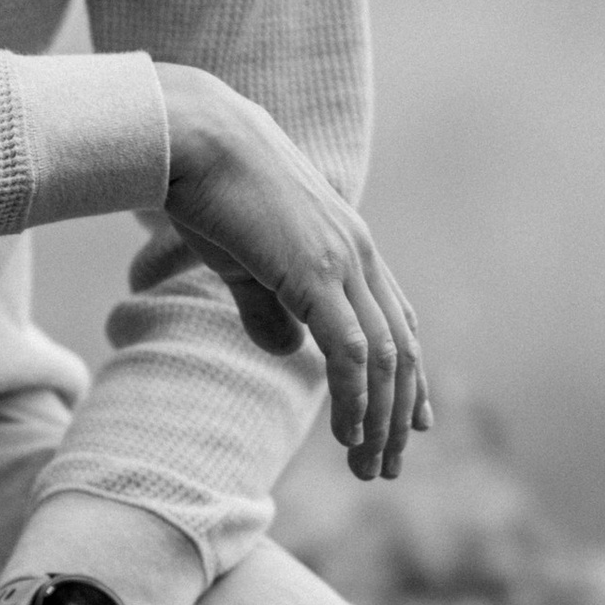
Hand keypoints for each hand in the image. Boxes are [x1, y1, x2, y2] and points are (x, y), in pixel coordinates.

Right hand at [156, 66, 430, 482]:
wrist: (193, 138)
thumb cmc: (207, 192)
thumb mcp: (242, 262)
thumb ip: (268, 308)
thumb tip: (291, 352)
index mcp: (347, 245)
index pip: (397, 320)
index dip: (409, 375)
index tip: (412, 424)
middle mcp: (358, 253)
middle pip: (401, 348)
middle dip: (399, 413)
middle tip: (387, 466)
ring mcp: (342, 261)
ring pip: (385, 357)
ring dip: (381, 419)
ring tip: (368, 466)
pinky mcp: (315, 271)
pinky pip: (351, 350)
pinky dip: (357, 398)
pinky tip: (349, 435)